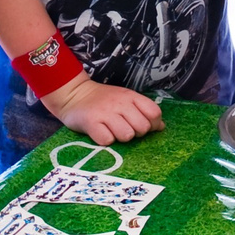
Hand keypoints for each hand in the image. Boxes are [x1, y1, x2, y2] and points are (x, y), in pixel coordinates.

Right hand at [40, 73, 163, 144]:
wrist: (73, 94)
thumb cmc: (102, 100)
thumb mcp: (125, 99)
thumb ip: (143, 110)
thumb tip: (161, 127)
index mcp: (130, 96)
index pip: (154, 113)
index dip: (153, 124)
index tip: (142, 126)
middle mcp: (120, 103)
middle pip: (142, 127)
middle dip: (136, 133)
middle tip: (125, 128)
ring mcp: (105, 113)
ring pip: (127, 135)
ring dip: (121, 138)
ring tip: (112, 131)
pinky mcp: (91, 123)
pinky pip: (107, 140)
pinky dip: (105, 140)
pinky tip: (101, 133)